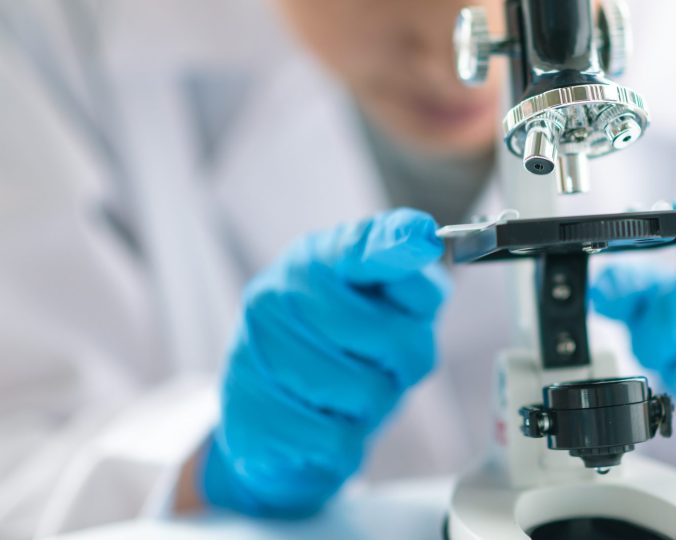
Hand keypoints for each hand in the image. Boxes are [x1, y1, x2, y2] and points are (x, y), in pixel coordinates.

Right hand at [200, 208, 450, 516]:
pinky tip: (323, 422)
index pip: (364, 246)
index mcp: (321, 257)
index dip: (397, 243)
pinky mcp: (249, 410)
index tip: (421, 238)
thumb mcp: (385, 306)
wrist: (271, 415)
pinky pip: (336, 438)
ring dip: (374, 405)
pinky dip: (345, 441)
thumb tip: (422, 242)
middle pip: (392, 337)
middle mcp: (281, 292)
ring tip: (347, 394)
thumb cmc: (344, 350)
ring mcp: (257, 348)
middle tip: (379, 365)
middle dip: (401, 365)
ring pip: (367, 392)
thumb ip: (410, 280)